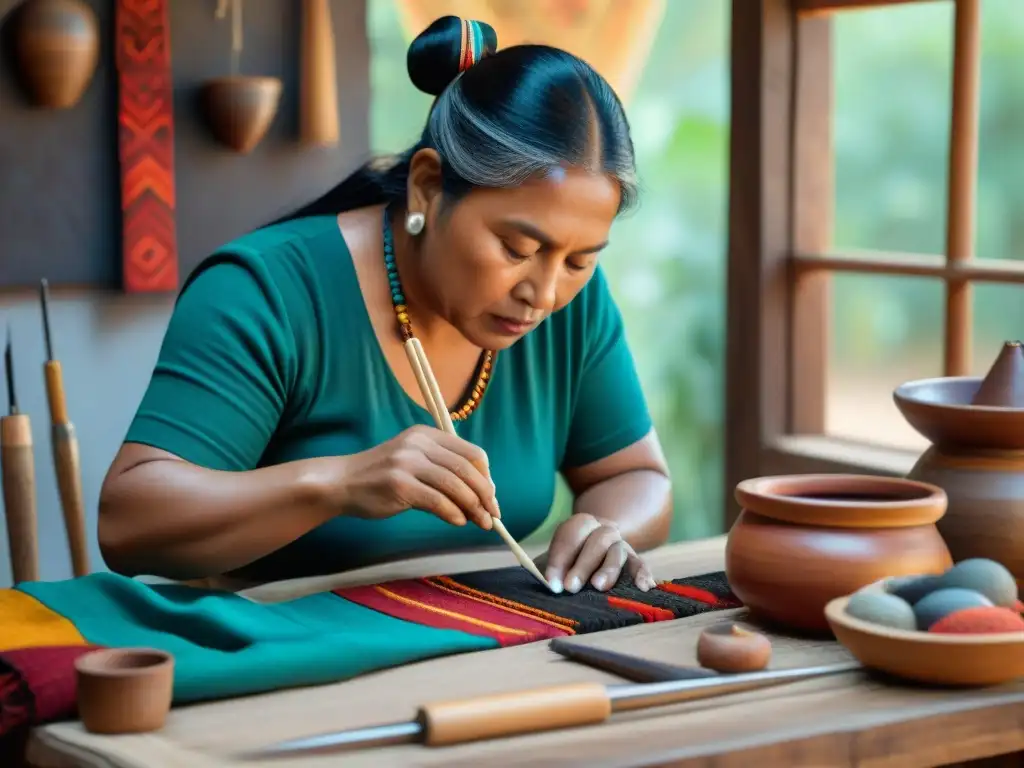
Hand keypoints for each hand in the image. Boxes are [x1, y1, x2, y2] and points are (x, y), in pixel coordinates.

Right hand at [337, 425, 498, 528]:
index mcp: (427, 435)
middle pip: (467, 469)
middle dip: (486, 495)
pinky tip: (458, 521)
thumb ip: (443, 471)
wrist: (342, 482)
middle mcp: (419, 444)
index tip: (491, 496)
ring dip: (473, 507)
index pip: (472, 453)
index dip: (487, 476)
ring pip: (455, 486)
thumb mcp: (414, 462)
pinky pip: (437, 501)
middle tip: (493, 515)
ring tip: (480, 522)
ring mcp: (408, 463)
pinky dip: (453, 513)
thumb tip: (480, 497)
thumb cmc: (382, 476)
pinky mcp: (399, 484)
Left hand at [540, 513, 654, 593]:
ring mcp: (621, 545)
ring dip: (608, 570)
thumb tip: (550, 585)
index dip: (560, 558)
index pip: (571, 533)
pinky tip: (644, 587)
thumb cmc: (565, 566)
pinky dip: (643, 575)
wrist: (585, 562)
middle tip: (570, 587)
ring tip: (598, 586)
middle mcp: (604, 530)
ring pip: (618, 552)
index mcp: (581, 524)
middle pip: (597, 542)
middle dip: (582, 565)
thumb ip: (550, 572)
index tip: (552, 583)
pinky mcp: (635, 562)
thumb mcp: (553, 564)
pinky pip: (641, 566)